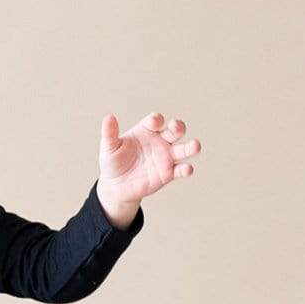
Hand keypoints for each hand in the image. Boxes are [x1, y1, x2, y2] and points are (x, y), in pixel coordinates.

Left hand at [95, 111, 201, 225]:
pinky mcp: (168, 173)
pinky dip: (186, 169)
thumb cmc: (113, 162)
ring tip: (195, 146)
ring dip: (190, 147)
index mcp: (146, 130)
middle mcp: (160, 141)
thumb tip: (109, 117)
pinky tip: (187, 169)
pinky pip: (180, 170)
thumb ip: (110, 133)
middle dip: (178, 127)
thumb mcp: (109, 147)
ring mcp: (166, 157)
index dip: (156, 120)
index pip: (155, 121)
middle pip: (174, 130)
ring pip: (183, 149)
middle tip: (176, 127)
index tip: (154, 123)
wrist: (116, 185)